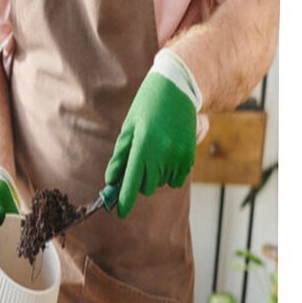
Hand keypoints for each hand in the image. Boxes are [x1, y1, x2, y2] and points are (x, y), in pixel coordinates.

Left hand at [105, 50, 199, 217]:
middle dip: (140, 181)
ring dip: (155, 175)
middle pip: (146, 187)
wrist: (178, 89)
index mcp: (143, 147)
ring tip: (156, 150)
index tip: (120, 213)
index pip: (132, 183)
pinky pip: (175, 179)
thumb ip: (120, 157)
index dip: (125, 201)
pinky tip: (167, 153)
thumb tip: (112, 180)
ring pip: (161, 183)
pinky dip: (168, 173)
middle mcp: (162, 155)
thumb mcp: (128, 129)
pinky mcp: (189, 159)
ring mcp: (178, 158)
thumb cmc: (147, 107)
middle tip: (139, 162)